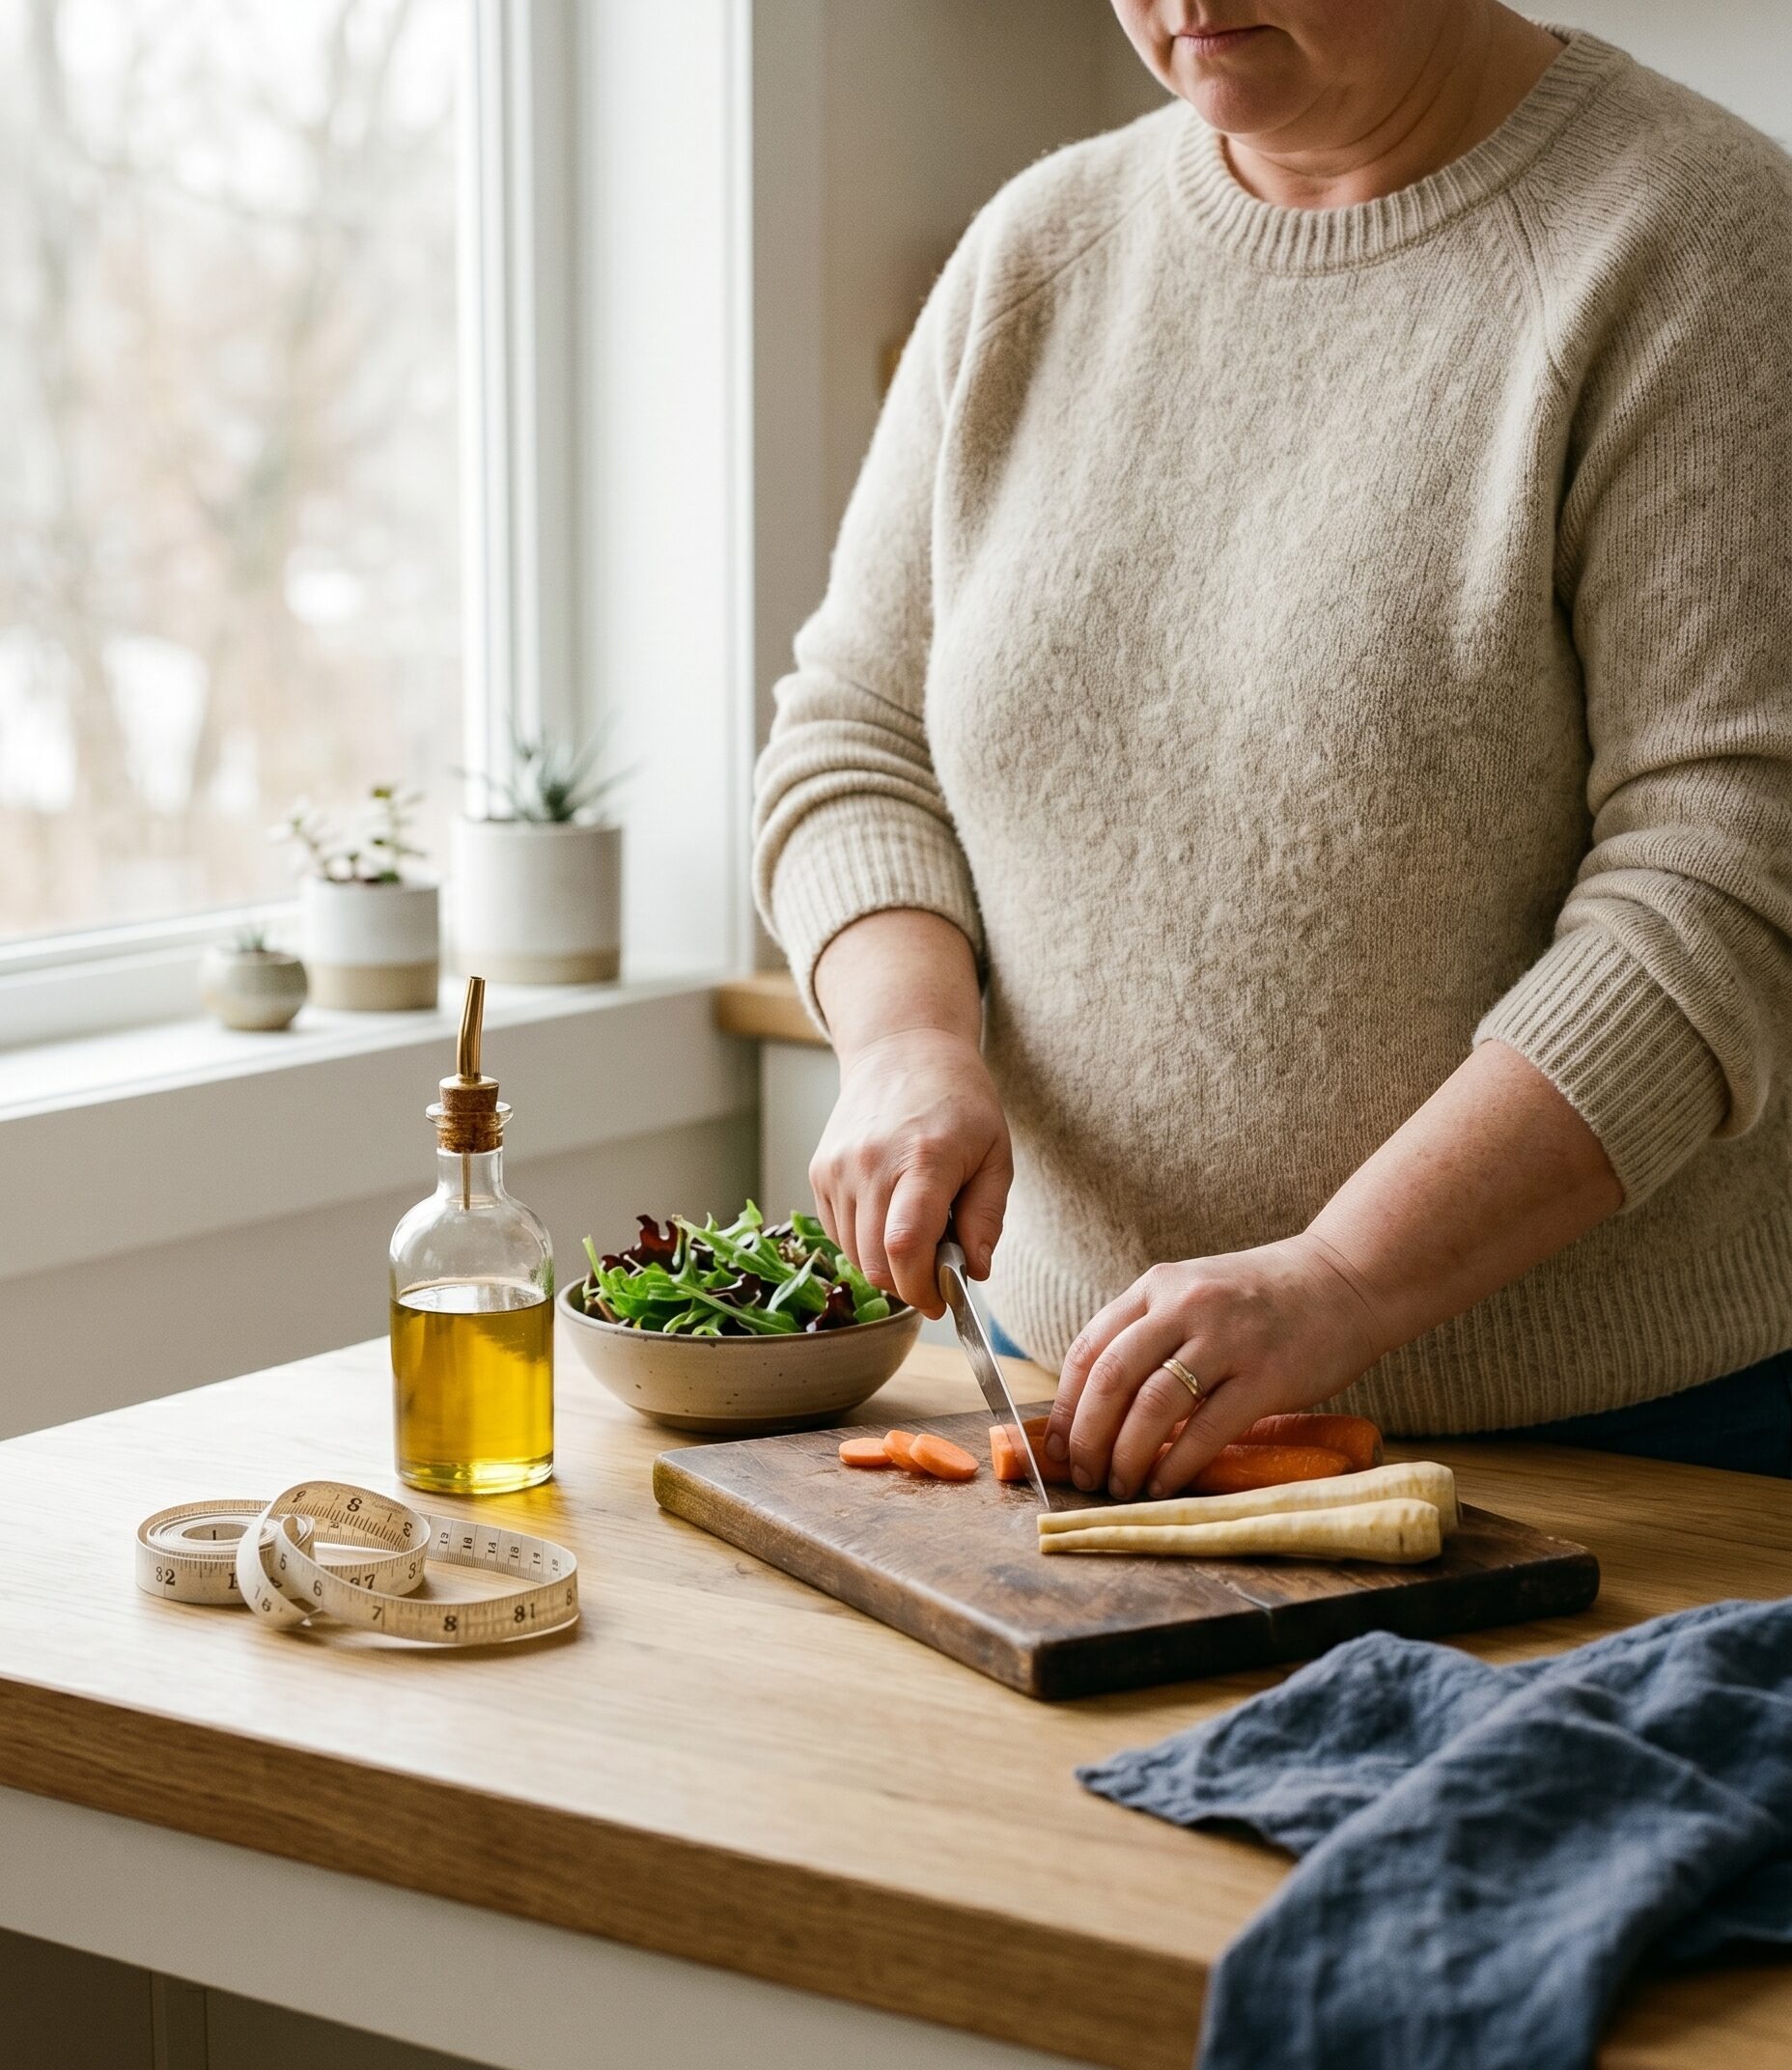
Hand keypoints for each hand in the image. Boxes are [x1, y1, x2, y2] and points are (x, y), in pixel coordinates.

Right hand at [810, 1027, 1011, 1317]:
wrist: (902, 1049)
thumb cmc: (959, 1101)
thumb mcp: (995, 1154)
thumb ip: (987, 1218)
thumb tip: (975, 1271)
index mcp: (923, 1158)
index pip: (905, 1245)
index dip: (922, 1288)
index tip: (943, 1300)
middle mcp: (870, 1163)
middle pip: (875, 1261)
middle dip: (907, 1286)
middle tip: (935, 1276)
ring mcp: (838, 1167)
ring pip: (853, 1254)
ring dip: (885, 1265)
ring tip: (916, 1235)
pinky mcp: (820, 1171)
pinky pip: (838, 1232)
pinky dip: (864, 1242)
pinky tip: (890, 1215)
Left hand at [1045, 1236, 1386, 1500]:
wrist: (1345, 1279)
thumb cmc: (1263, 1297)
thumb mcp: (1194, 1293)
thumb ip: (1151, 1333)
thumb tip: (1099, 1407)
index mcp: (1158, 1287)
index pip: (1090, 1349)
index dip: (1066, 1406)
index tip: (1055, 1447)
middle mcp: (1186, 1307)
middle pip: (1112, 1378)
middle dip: (1088, 1436)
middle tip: (1083, 1475)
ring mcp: (1227, 1340)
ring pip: (1154, 1405)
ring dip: (1127, 1455)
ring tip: (1120, 1484)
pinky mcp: (1266, 1376)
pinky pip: (1207, 1428)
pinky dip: (1176, 1463)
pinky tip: (1163, 1483)